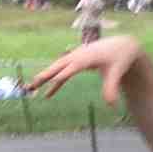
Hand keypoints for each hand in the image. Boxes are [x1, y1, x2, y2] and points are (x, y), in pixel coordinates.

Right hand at [25, 34, 140, 104]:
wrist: (122, 45)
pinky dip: (55, 83)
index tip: (51, 84)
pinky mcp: (76, 62)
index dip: (62, 76)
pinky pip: (62, 73)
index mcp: (87, 57)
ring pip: (56, 69)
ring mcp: (75, 58)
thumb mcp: (117, 72)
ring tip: (31, 89)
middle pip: (58, 66)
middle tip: (31, 85)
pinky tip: (48, 95)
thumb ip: (112, 88)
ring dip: (44, 79)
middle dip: (44, 76)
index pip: (72, 67)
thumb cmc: (120, 58)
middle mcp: (78, 56)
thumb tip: (112, 105)